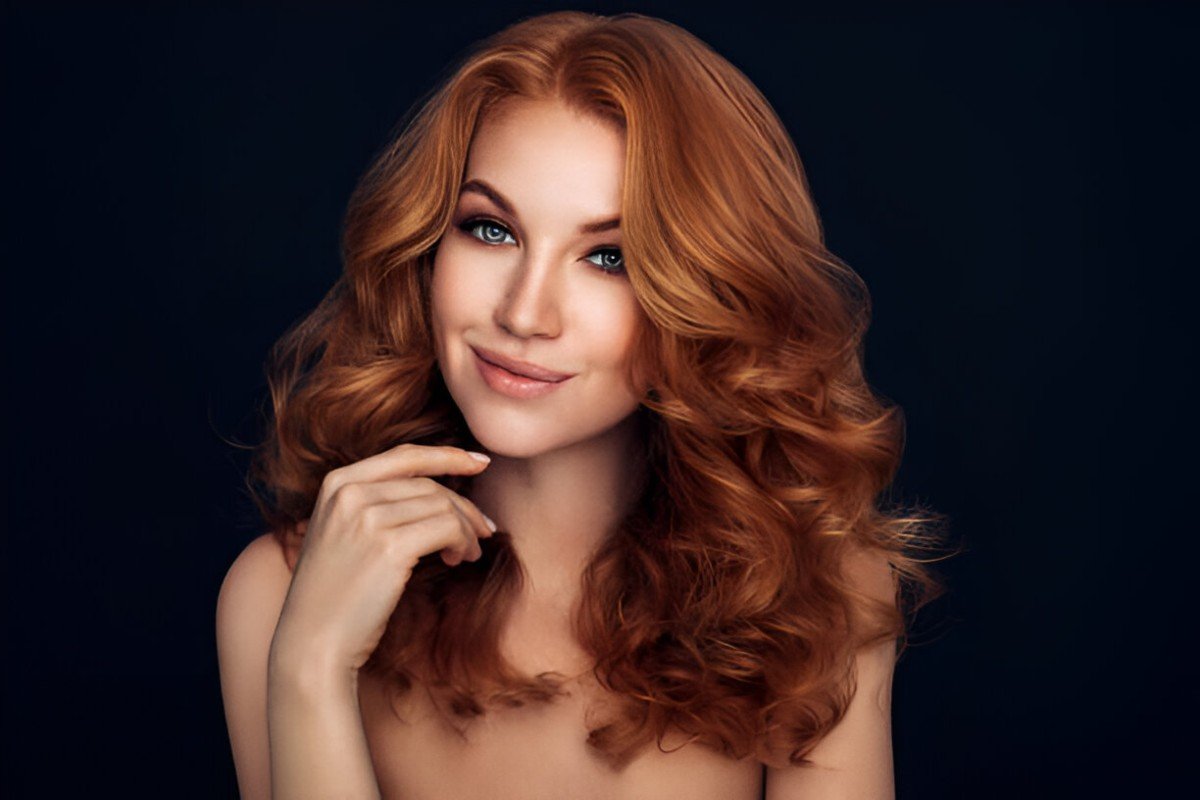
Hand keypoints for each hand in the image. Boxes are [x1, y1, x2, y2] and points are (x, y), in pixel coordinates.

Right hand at [269, 444, 494, 677]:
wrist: (313, 643)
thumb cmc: (335, 596)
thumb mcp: (343, 534)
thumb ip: (374, 505)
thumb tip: (440, 493)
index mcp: (337, 484)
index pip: (405, 457)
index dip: (448, 456)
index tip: (480, 462)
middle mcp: (350, 493)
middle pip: (429, 484)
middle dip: (464, 507)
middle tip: (484, 531)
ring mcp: (368, 518)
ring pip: (443, 506)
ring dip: (467, 529)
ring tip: (469, 553)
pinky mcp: (390, 546)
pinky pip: (449, 528)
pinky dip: (464, 542)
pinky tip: (459, 560)